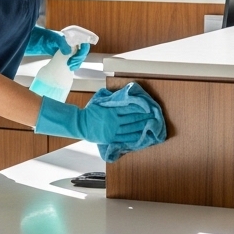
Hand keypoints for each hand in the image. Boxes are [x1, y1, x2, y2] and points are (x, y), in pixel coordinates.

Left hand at [26, 27, 90, 70]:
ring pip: (77, 57)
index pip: (84, 42)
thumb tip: (69, 52)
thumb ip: (62, 43)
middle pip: (82, 51)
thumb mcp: (53, 38)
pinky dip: (72, 65)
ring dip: (77, 63)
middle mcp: (71, 43)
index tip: (77, 57)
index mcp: (72, 37)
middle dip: (79, 58)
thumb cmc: (44, 37)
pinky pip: (71, 61)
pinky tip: (69, 68)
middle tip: (71, 64)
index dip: (84, 50)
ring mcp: (67, 50)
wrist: (33, 41)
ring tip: (70, 67)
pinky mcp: (62, 56)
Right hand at [35, 93, 152, 146]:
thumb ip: (110, 99)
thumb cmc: (89, 111)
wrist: (80, 124)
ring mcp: (113, 131)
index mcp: (111, 111)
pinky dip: (134, 136)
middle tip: (154, 116)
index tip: (148, 107)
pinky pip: (125, 138)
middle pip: (132, 119)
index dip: (139, 108)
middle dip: (144, 117)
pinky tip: (141, 134)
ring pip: (130, 129)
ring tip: (150, 124)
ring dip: (141, 126)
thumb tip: (122, 95)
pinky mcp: (111, 138)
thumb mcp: (100, 102)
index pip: (129, 109)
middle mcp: (114, 121)